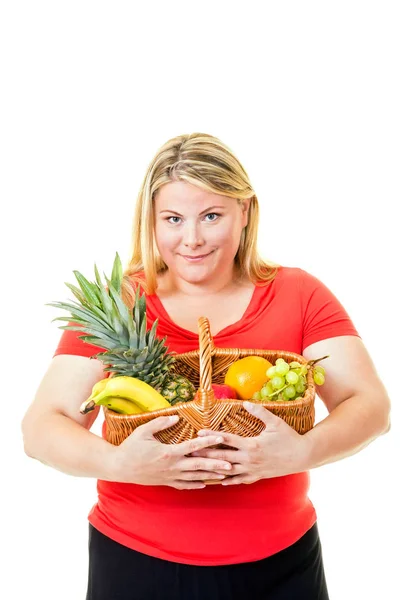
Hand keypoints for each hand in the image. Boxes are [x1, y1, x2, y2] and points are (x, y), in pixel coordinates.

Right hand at [110, 415, 232, 488]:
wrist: (120, 467)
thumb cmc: (131, 447)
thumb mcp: (143, 431)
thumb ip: (161, 423)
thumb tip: (176, 417)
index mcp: (168, 452)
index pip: (193, 447)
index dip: (208, 442)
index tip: (221, 439)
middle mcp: (172, 466)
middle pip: (199, 465)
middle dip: (216, 464)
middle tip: (231, 463)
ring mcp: (170, 476)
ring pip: (195, 477)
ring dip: (211, 476)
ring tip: (225, 475)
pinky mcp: (166, 482)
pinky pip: (185, 485)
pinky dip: (197, 485)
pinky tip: (206, 484)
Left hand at [190, 401, 311, 485]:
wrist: (302, 456)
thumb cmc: (289, 437)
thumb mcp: (275, 422)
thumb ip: (259, 412)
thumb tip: (245, 402)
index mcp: (252, 445)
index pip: (227, 440)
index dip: (212, 436)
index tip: (198, 434)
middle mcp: (249, 459)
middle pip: (222, 457)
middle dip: (205, 454)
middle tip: (190, 452)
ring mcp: (252, 470)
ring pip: (228, 471)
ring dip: (213, 469)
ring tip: (199, 468)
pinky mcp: (257, 476)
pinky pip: (239, 480)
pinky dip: (228, 481)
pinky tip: (218, 480)